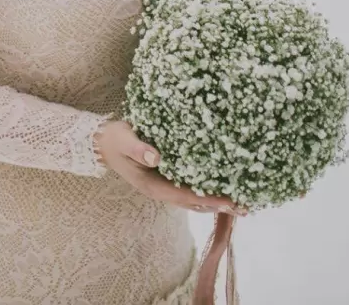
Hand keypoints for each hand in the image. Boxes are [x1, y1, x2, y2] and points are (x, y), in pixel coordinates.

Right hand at [94, 119, 247, 216]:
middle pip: (194, 203)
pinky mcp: (168, 178)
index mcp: (152, 186)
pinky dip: (208, 190)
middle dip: (219, 205)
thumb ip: (137, 148)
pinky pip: (191, 188)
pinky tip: (224, 186)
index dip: (207, 200)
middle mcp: (162, 190)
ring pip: (195, 198)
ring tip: (241, 203)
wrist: (103, 143)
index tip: (229, 202)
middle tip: (246, 207)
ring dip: (217, 201)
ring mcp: (165, 186)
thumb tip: (157, 156)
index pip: (184, 196)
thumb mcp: (123, 140)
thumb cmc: (114, 140)